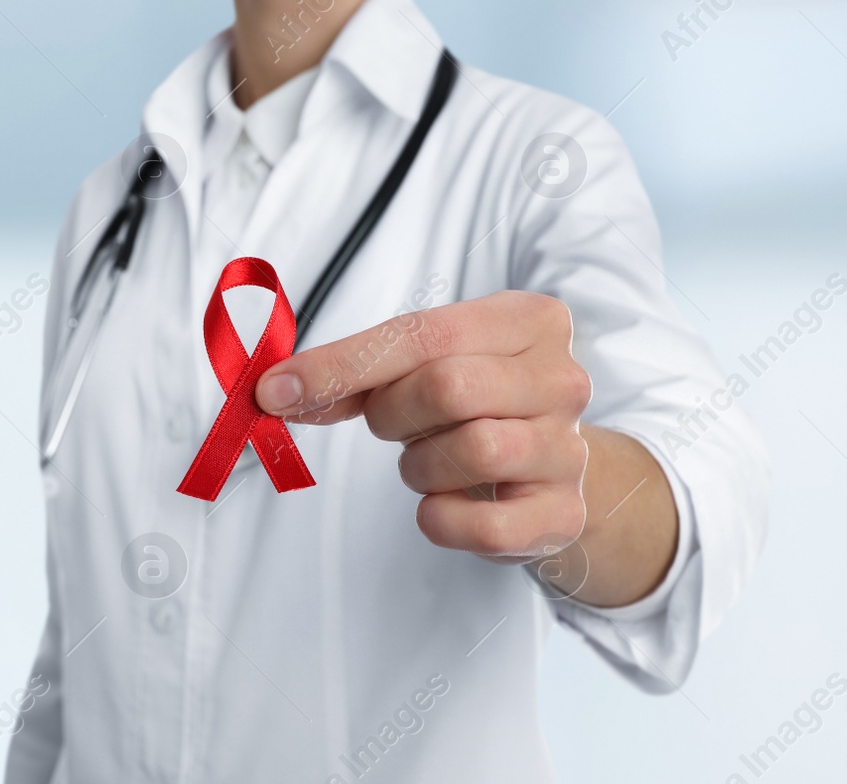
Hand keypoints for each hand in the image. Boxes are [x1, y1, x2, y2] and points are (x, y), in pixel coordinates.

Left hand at [255, 291, 592, 561]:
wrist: (549, 467)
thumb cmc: (477, 404)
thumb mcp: (422, 366)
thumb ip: (355, 372)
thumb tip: (278, 390)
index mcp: (529, 321)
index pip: (424, 333)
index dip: (341, 364)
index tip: (277, 390)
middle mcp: (561, 379)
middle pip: (450, 386)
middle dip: (394, 414)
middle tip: (392, 425)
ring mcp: (569, 449)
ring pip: (473, 450)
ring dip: (421, 466)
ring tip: (429, 461)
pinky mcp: (564, 514)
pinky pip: (486, 525)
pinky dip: (444, 520)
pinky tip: (443, 503)